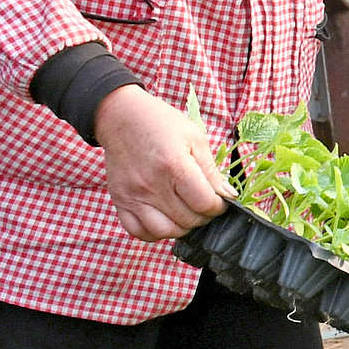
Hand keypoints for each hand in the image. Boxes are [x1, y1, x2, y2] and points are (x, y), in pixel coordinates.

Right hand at [97, 85, 227, 242]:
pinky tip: (164, 219)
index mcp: (174, 167)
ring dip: (181, 227)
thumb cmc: (161, 124)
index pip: (204, 204)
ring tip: (185, 213)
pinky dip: (154, 232)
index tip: (219, 200)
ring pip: (164, 232)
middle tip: (203, 204)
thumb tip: (229, 196)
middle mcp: (151, 185)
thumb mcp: (194, 139)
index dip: (218, 206)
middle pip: (187, 220)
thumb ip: (211, 171)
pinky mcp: (119, 200)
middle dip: (203, 216)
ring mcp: (132, 195)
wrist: (119, 116)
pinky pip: (137, 231)